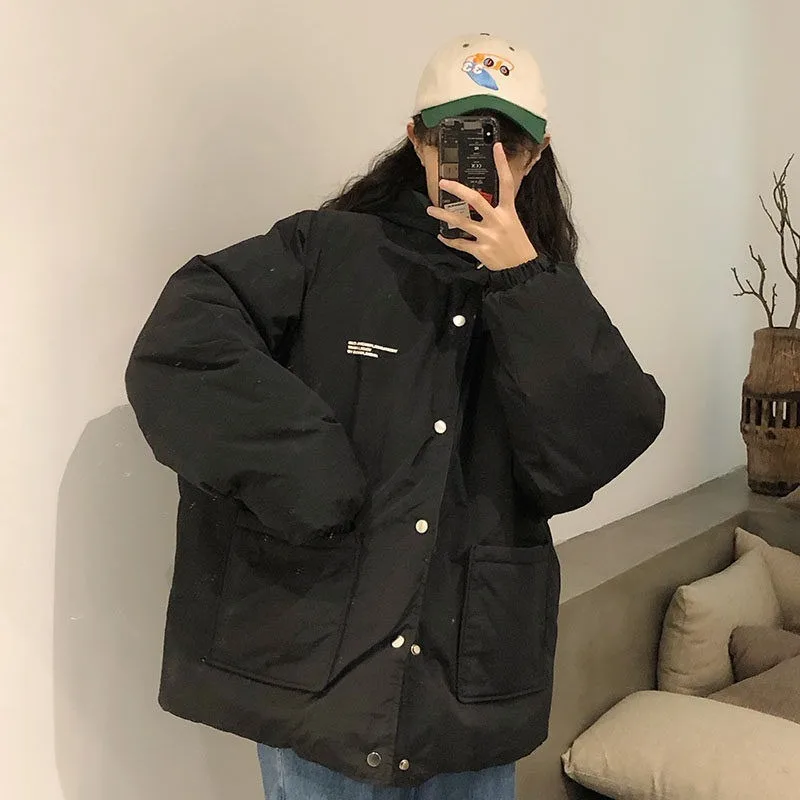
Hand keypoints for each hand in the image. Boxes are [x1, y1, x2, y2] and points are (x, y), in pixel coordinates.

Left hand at [426, 141, 537, 270]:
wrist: (521, 270)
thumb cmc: (517, 245)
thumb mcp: (513, 223)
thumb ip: (500, 211)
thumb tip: (483, 203)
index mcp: (508, 212)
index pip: (506, 183)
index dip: (502, 164)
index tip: (496, 147)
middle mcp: (498, 221)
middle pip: (476, 200)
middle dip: (457, 190)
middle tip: (443, 182)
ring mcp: (488, 236)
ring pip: (461, 222)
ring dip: (443, 215)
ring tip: (431, 210)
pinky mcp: (481, 251)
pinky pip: (460, 243)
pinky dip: (449, 240)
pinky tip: (441, 236)